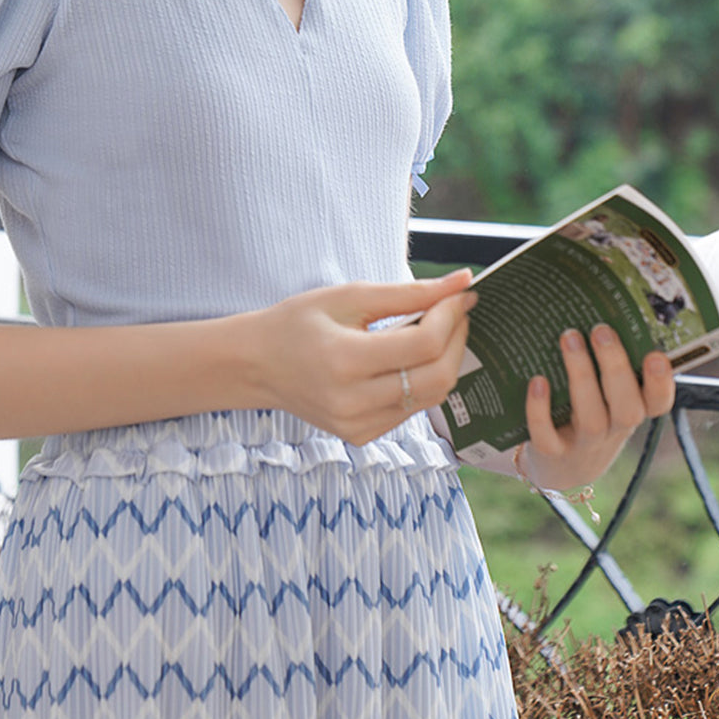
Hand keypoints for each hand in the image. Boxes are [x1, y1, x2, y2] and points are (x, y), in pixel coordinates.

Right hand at [255, 271, 476, 444]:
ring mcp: (358, 425)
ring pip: (431, 397)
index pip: (423, 345)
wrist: (257, 365)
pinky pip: (411, 410)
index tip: (462, 294)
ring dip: (446, 360)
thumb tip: (462, 282)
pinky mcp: (361, 436)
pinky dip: (423, 381)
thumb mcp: (349, 297)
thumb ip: (407, 292)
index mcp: (345, 361)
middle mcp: (353, 402)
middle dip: (457, 339)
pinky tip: (413, 357)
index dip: (451, 316)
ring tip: (439, 329)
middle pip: (437, 376)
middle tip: (457, 310)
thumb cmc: (298, 323)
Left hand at [520, 325, 675, 490]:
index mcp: (631, 411)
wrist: (562, 467)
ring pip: (591, 416)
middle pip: (627, 407)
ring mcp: (584, 444)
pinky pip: (548, 435)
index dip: (661, 382)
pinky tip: (537, 380)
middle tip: (601, 328)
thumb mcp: (607, 394)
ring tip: (569, 337)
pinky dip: (541, 409)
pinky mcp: (553, 453)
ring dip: (581, 375)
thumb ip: (609, 363)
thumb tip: (600, 304)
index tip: (656, 354)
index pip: (658, 402)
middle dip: (616, 367)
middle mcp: (614, 430)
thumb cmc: (588, 414)